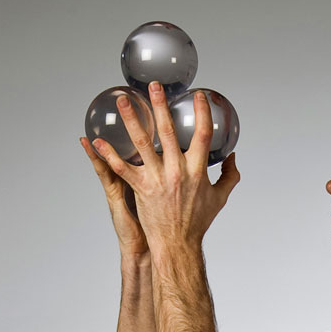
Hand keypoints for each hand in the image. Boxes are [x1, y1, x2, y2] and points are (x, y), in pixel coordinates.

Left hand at [90, 83, 239, 260]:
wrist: (178, 245)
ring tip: (124, 101)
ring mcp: (158, 179)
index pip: (203, 135)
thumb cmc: (198, 223)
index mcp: (198, 172)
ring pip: (142, 143)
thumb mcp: (220, 199)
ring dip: (132, 120)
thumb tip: (233, 158)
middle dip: (160, 106)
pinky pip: (122, 168)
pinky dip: (109, 155)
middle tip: (153, 86)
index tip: (198, 96)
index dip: (202, 113)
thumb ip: (229, 176)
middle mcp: (178, 172)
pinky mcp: (141, 188)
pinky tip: (97, 142)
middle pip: (169, 131)